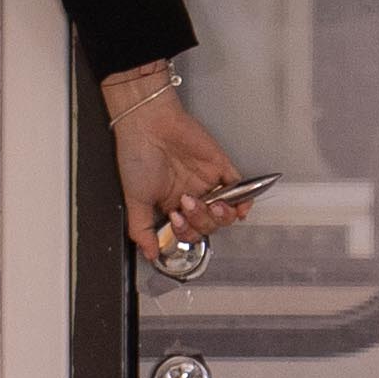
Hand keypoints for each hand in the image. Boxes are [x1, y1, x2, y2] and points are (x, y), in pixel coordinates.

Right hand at [101, 68, 253, 266]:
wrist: (148, 123)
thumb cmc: (137, 154)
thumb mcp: (134, 200)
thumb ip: (142, 230)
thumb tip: (150, 253)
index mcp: (170, 204)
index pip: (188, 232)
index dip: (186, 232)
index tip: (175, 219)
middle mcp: (190, 195)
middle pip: (208, 225)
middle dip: (200, 220)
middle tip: (186, 203)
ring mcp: (207, 182)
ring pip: (225, 212)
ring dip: (220, 216)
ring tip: (209, 204)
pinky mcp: (220, 167)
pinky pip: (240, 189)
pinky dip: (243, 201)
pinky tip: (238, 207)